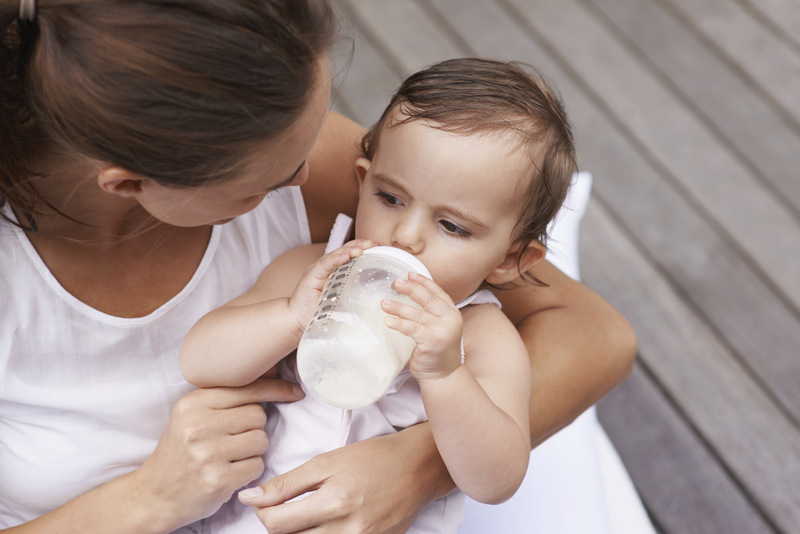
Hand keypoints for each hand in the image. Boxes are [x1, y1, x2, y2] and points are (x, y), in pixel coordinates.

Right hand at [129, 377, 303, 530]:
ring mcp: (207, 453)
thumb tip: (271, 369)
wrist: (154, 494)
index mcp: (193, 403)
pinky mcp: (217, 479)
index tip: (294, 391)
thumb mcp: (192, 415)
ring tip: (229, 457)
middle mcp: (198, 425)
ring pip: (261, 440)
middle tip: (233, 440)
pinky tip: (229, 473)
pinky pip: (257, 466)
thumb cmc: (180, 451)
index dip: (275, 388)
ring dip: (253, 451)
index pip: (246, 387)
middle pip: (258, 415)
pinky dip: (248, 471)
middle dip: (254, 428)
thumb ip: (225, 397)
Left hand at [238, 426, 450, 533]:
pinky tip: (327, 521)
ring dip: (300, 532)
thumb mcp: (326, 462)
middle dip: (280, 523)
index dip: (262, 511)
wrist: (417, 468)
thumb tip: (249, 498)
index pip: (277, 524)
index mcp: (334, 503)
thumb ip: (286, 483)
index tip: (265, 499)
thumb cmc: (373, 457)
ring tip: (308, 512)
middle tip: (287, 505)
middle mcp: (347, 530)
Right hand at [286, 239, 373, 331]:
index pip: (351, 255)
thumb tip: (377, 295)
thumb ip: (354, 294)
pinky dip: (335, 259)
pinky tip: (345, 256)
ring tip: (362, 249)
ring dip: (350, 250)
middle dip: (361, 245)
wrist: (297, 321)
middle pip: (345, 250)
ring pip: (336, 254)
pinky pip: (325, 264)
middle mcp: (328, 267)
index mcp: (336, 271)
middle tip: (375, 244)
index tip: (380, 248)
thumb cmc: (320, 312)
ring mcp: (319, 269)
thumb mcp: (342, 301)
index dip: (365, 249)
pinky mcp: (311, 275)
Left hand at [382, 272, 462, 381]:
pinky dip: (399, 323)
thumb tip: (407, 294)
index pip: (438, 292)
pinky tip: (388, 320)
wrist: (443, 375)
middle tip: (396, 282)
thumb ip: (429, 313)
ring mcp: (443, 330)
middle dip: (410, 289)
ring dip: (399, 307)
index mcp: (452, 312)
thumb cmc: (436, 350)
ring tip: (384, 303)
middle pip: (428, 299)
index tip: (409, 274)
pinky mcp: (433, 341)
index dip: (423, 281)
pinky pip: (413, 329)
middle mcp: (450, 319)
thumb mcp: (438, 327)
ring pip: (418, 314)